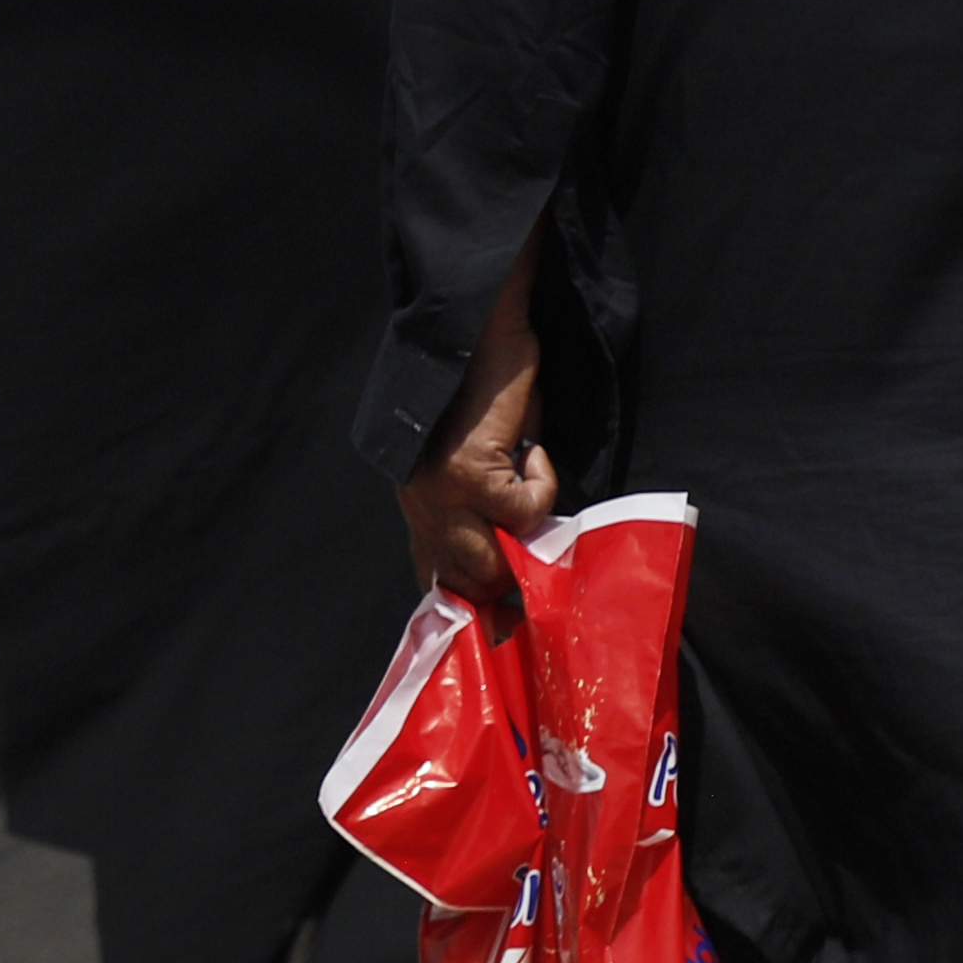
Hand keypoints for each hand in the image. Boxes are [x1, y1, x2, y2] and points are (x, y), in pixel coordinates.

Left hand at [399, 234, 559, 613]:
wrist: (478, 336)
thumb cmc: (488, 397)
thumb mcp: (483, 465)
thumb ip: (489, 512)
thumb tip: (522, 564)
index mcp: (420, 507)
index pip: (434, 579)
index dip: (471, 605)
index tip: (502, 625)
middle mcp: (421, 505)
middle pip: (468, 583)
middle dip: (511, 580)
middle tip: (540, 555)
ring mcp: (438, 492)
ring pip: (494, 559)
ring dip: (528, 533)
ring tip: (534, 488)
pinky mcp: (465, 471)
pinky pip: (522, 510)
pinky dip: (542, 482)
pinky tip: (532, 448)